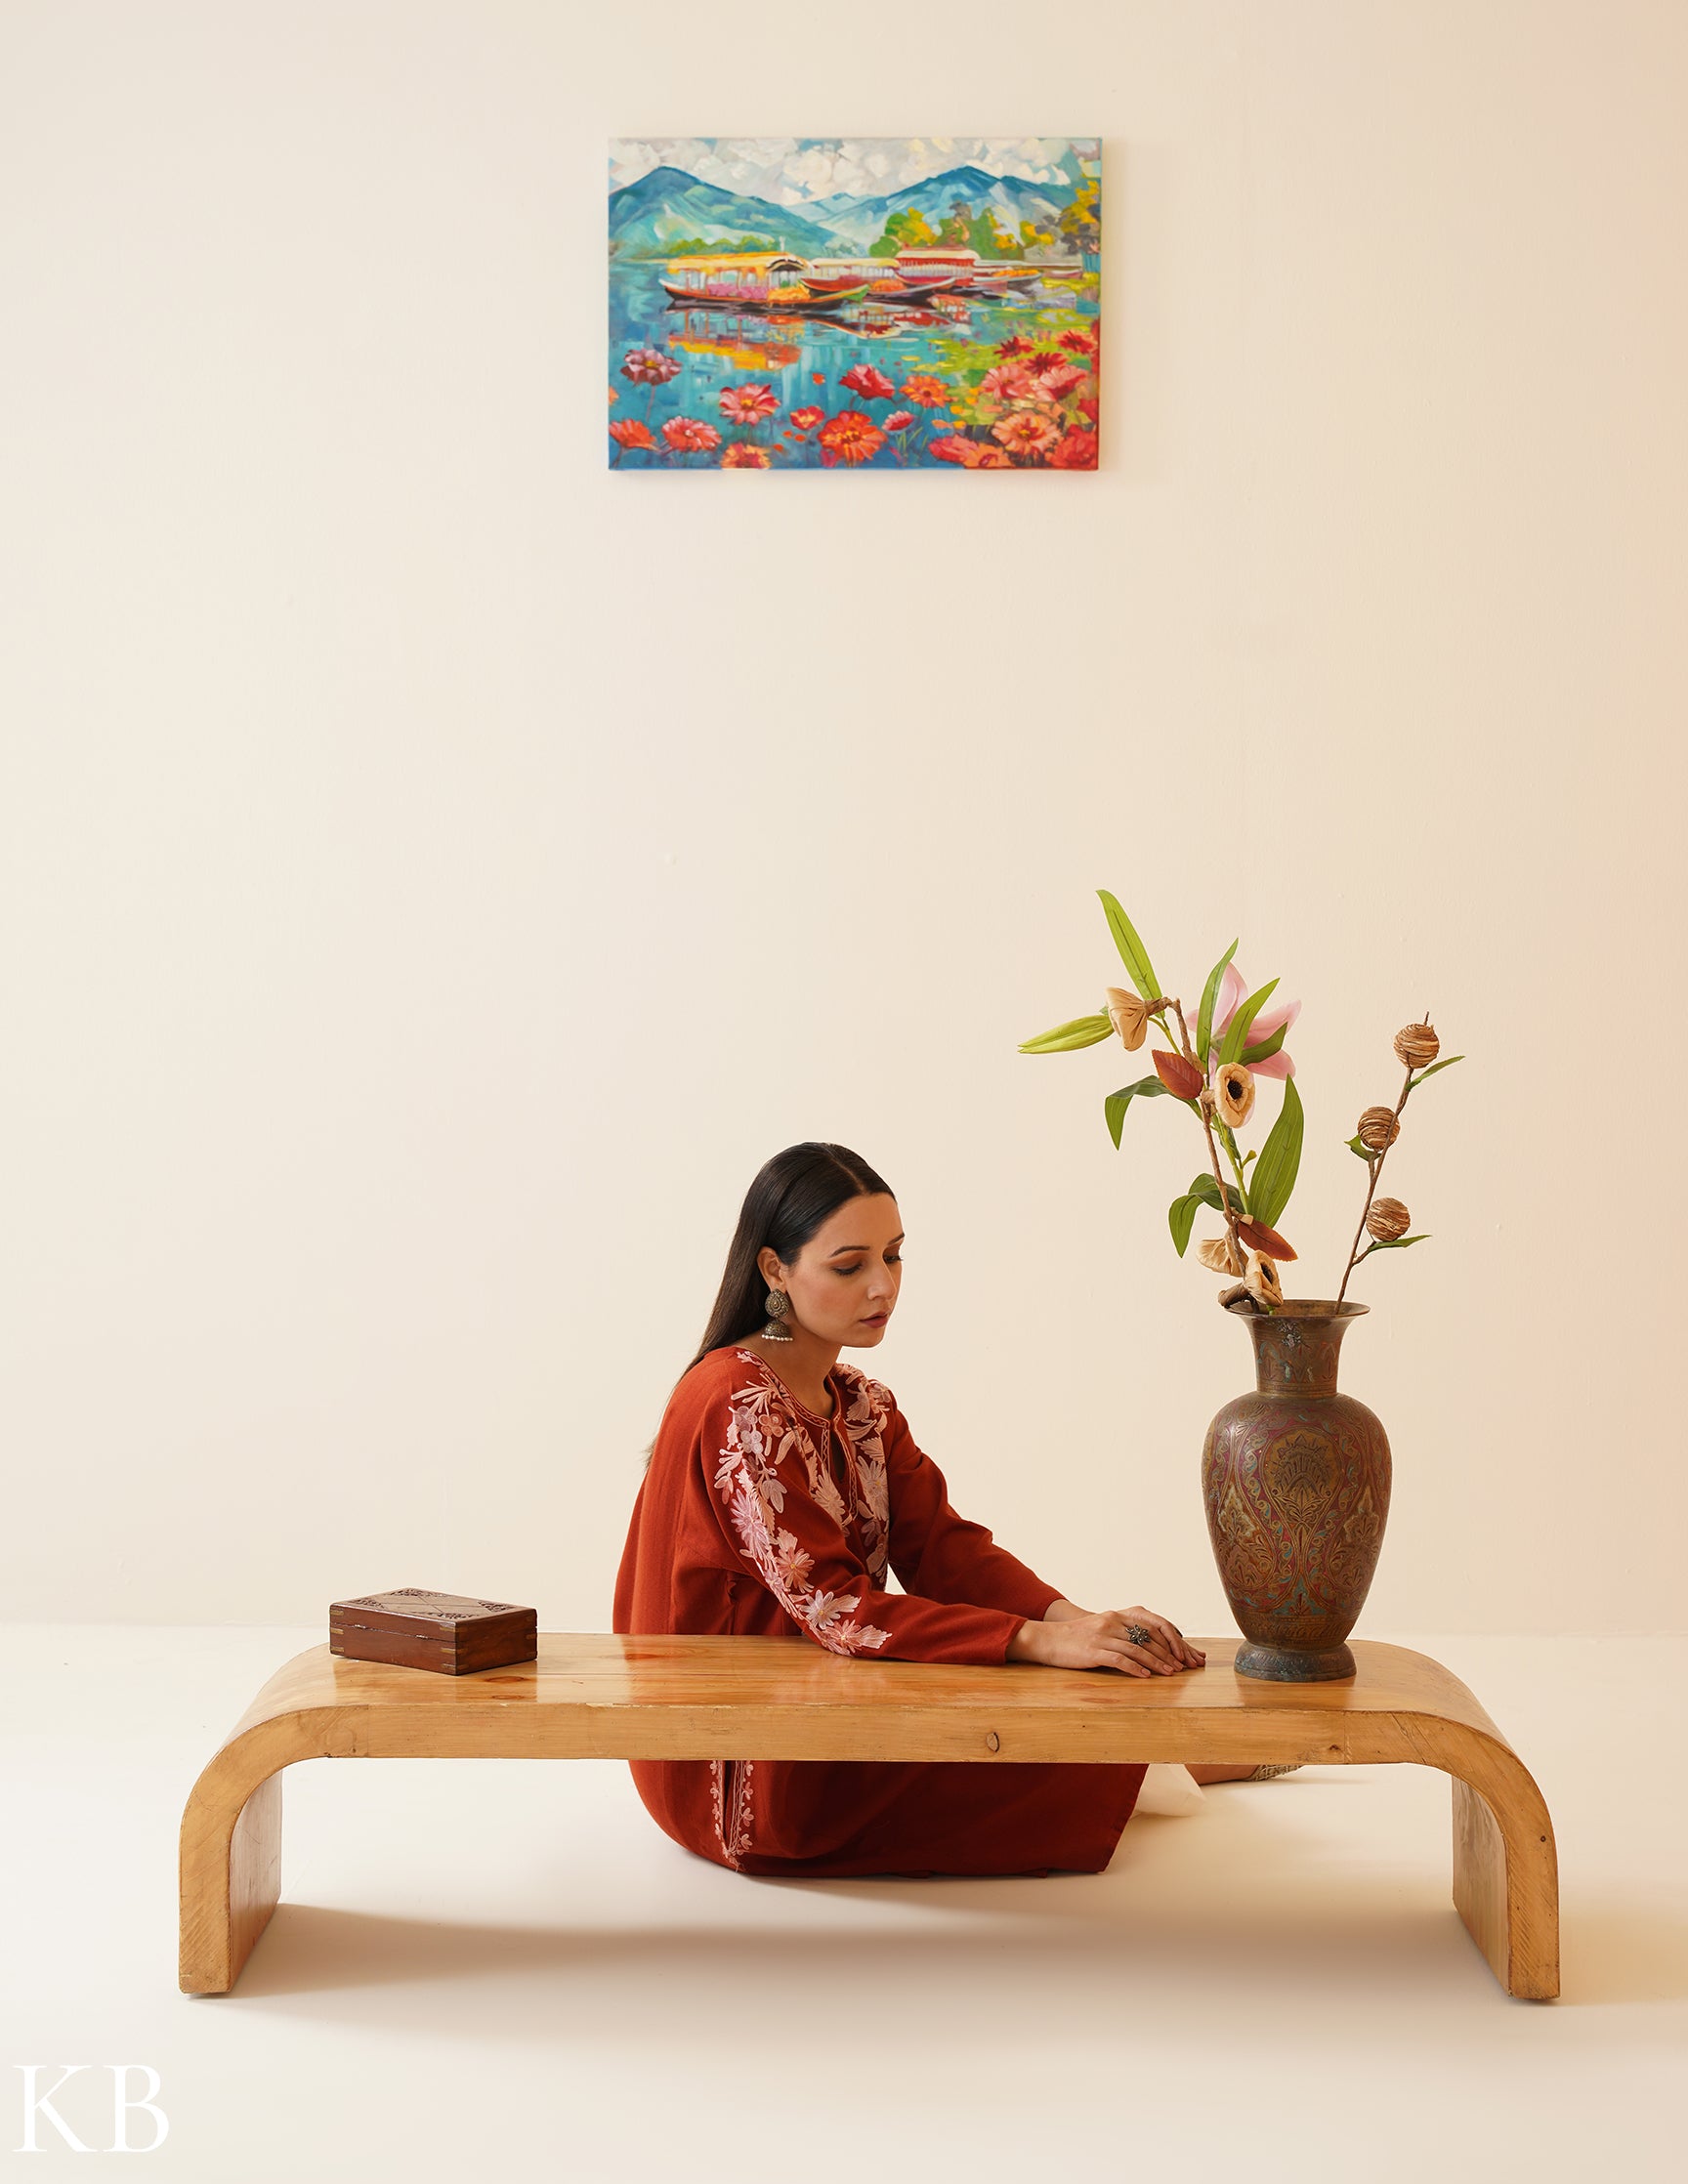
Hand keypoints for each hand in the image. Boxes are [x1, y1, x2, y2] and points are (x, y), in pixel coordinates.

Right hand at [1009, 1606, 1204, 1676]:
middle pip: (1149, 1636)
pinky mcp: (1093, 1650)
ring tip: (1170, 1674)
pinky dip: (1135, 1668)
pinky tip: (1146, 1677)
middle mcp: (1112, 1622)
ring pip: (1138, 1648)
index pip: (1152, 1623)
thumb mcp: (1102, 1628)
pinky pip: (1119, 1659)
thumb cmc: (1076, 1639)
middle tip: (1183, 1666)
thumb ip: (1123, 1632)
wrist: (1047, 1639)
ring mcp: (1103, 1635)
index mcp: (1117, 1615)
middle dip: (1169, 1652)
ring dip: (1157, 1662)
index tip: (1183, 1653)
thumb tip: (1149, 1646)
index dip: (1171, 1638)